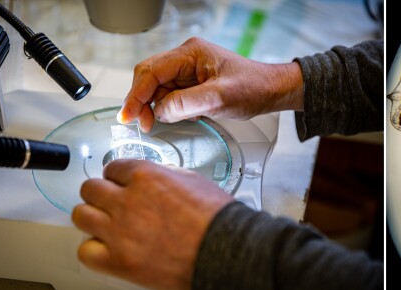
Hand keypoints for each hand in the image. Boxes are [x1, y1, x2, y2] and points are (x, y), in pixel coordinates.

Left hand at [72, 159, 232, 289]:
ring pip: (82, 215)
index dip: (118, 176)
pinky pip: (86, 250)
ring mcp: (119, 231)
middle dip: (101, 194)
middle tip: (110, 202)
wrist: (224, 252)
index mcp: (145, 176)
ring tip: (105, 223)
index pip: (113, 168)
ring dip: (93, 217)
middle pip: (91, 188)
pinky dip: (94, 248)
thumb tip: (152, 176)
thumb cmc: (217, 219)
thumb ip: (164, 175)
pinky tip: (107, 247)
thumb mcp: (193, 180)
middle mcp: (127, 201)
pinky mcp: (118, 260)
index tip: (120, 183)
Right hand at [118, 37, 304, 131]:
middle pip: (149, 78)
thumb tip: (160, 111)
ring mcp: (188, 69)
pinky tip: (178, 117)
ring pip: (158, 88)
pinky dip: (169, 108)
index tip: (129, 116)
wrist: (272, 90)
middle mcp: (185, 58)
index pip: (151, 71)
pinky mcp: (193, 82)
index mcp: (190, 53)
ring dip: (156, 107)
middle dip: (142, 102)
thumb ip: (186, 104)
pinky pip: (171, 94)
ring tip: (160, 124)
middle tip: (142, 125)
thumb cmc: (253, 88)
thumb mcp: (219, 98)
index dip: (136, 95)